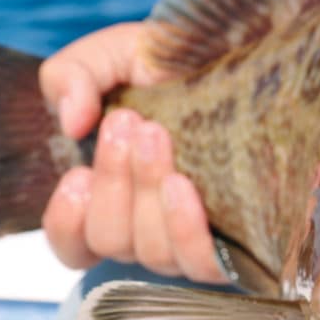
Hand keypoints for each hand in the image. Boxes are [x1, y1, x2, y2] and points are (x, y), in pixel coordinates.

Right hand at [39, 23, 225, 282]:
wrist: (253, 59)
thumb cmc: (177, 66)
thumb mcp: (115, 55)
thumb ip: (72, 77)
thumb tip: (70, 122)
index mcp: (117, 199)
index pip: (76, 245)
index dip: (66, 222)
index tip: (77, 175)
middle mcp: (153, 230)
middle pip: (113, 241)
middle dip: (113, 182)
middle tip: (128, 122)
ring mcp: (196, 242)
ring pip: (155, 253)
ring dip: (145, 193)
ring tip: (156, 136)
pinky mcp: (241, 246)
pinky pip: (205, 264)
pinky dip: (185, 228)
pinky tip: (181, 184)